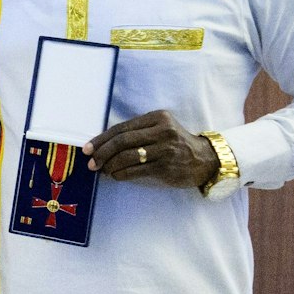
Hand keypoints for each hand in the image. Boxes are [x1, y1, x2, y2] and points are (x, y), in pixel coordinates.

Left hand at [84, 110, 218, 188]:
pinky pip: (136, 170)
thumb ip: (136, 133)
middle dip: (102, 152)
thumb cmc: (175, 144)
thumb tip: (102, 145)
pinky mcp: (167, 166)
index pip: (122, 128)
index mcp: (157, 117)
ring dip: (110, 165)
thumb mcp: (159, 130)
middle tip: (91, 162)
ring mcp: (166, 149)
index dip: (101, 139)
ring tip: (102, 170)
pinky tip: (115, 176)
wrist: (206, 160)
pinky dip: (121, 174)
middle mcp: (162, 130)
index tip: (87, 148)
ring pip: (128, 156)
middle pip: (123, 141)